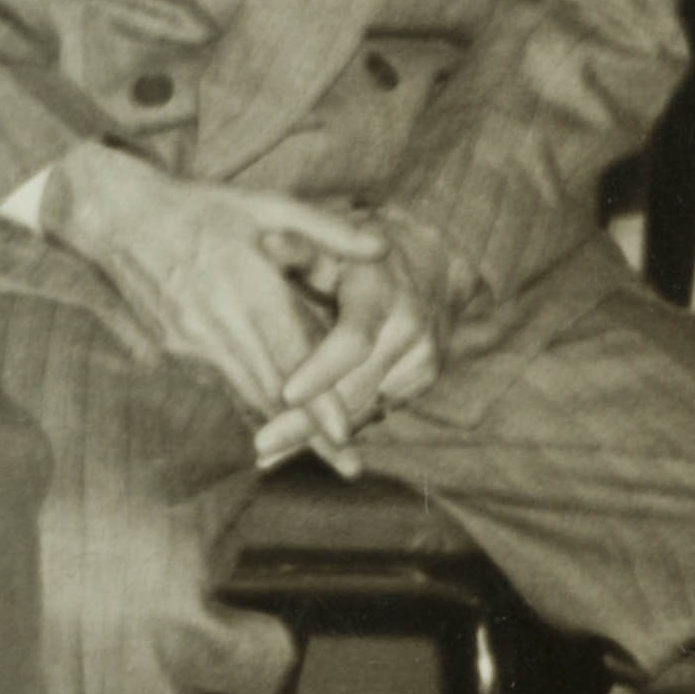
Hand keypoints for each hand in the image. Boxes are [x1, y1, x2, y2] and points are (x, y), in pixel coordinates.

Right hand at [51, 147, 387, 424]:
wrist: (117, 215)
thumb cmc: (198, 207)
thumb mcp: (267, 204)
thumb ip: (327, 229)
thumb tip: (383, 249)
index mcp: (252, 290)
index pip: (293, 356)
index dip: (320, 400)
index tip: (348, 435)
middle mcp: (223, 324)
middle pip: (274, 388)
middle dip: (312, 433)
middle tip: (348, 467)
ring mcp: (194, 340)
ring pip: (246, 391)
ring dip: (281, 428)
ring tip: (316, 456)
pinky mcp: (174, 345)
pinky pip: (220, 380)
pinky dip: (247, 405)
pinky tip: (266, 426)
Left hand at [251, 238, 441, 472]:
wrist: (433, 261)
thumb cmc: (359, 244)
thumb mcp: (332, 238)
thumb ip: (300, 248)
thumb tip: (265, 242)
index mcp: (382, 295)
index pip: (353, 340)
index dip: (321, 370)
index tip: (285, 394)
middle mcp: (410, 332)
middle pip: (356, 388)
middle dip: (307, 422)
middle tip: (261, 446)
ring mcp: (421, 361)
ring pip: (364, 407)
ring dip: (319, 437)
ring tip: (269, 455)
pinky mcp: (421, 379)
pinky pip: (374, 407)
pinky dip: (338, 428)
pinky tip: (298, 447)